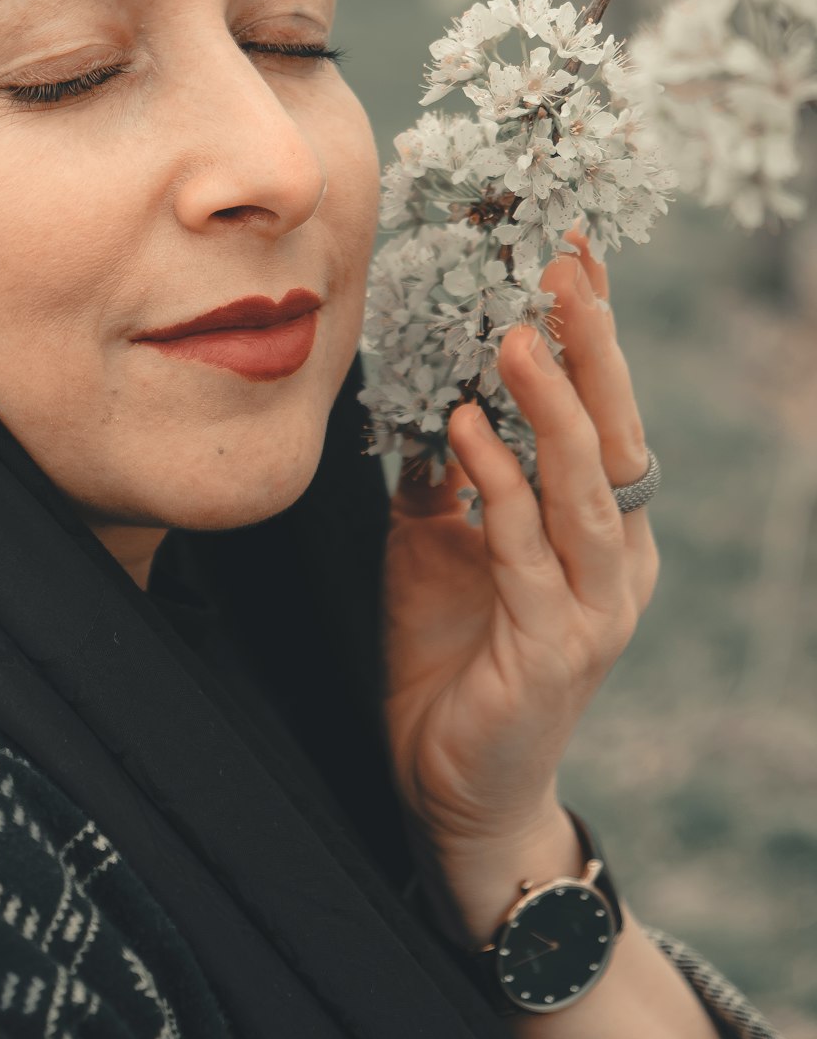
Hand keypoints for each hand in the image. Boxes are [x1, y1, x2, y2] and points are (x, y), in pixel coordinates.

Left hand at [381, 226, 659, 869]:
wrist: (453, 784)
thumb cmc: (454, 655)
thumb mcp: (438, 545)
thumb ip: (445, 476)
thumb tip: (421, 391)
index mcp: (600, 528)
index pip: (607, 413)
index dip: (593, 335)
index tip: (571, 254)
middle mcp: (617, 560)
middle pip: (618, 435)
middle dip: (592, 348)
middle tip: (561, 268)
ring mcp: (595, 608)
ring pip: (587, 488)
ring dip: (552, 407)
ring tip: (517, 335)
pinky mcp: (555, 651)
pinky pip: (526, 552)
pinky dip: (498, 487)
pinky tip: (466, 431)